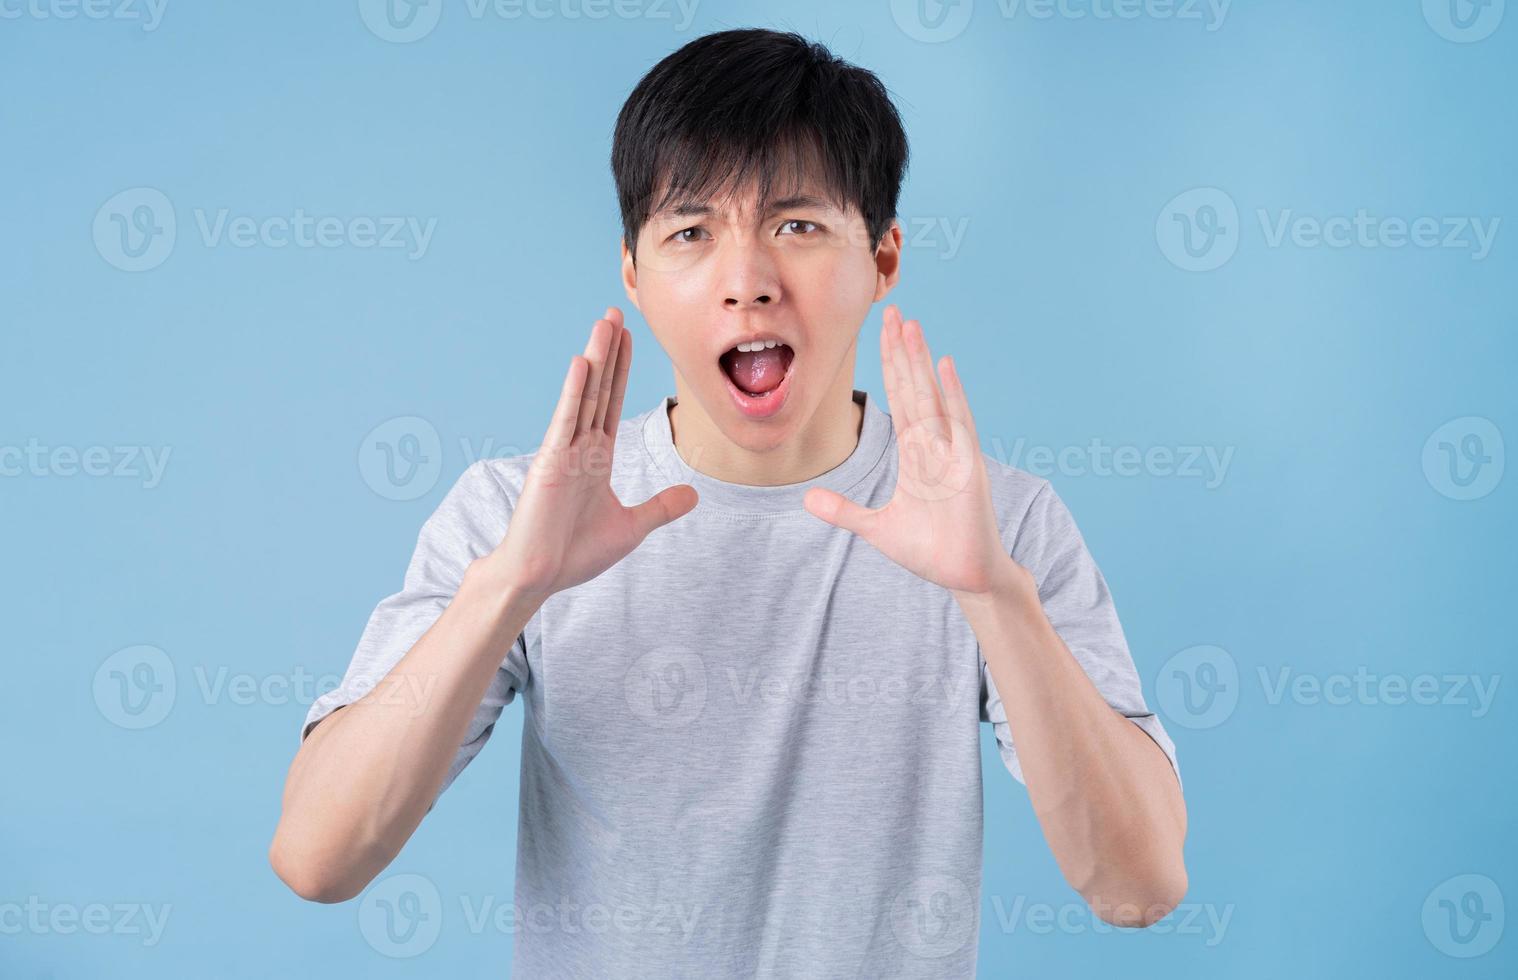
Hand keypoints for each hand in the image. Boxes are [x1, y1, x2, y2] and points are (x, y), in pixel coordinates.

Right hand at [481, 307, 697, 600]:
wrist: (539, 576)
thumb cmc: (575, 553)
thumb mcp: (631, 527)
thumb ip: (660, 507)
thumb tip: (693, 495)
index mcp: (595, 457)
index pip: (612, 402)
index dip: (622, 370)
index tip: (630, 338)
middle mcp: (579, 447)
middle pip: (599, 389)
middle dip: (610, 352)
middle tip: (617, 312)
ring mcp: (563, 451)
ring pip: (584, 396)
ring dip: (595, 359)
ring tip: (604, 322)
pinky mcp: (550, 462)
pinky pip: (566, 421)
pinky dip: (575, 392)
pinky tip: (583, 363)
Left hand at [803, 305, 1016, 595]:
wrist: (963, 575)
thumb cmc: (928, 550)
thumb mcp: (876, 528)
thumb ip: (843, 511)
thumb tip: (807, 499)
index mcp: (915, 454)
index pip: (899, 398)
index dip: (889, 365)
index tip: (881, 332)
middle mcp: (933, 445)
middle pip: (913, 387)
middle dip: (901, 350)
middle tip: (893, 309)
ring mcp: (951, 452)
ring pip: (931, 396)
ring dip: (921, 361)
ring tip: (911, 325)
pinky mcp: (967, 467)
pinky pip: (958, 424)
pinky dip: (951, 395)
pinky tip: (944, 365)